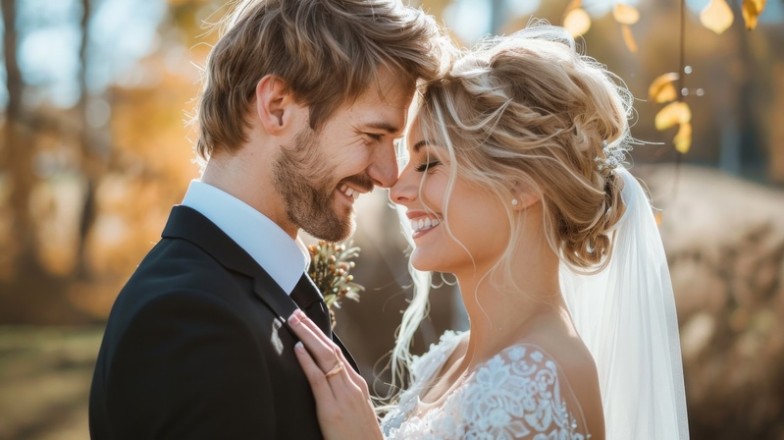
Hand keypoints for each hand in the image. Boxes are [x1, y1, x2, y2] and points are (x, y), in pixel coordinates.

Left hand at [288, 309, 383, 439]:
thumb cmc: (360, 439)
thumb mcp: (356, 411)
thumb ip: (343, 395)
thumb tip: (328, 381)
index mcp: (357, 385)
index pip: (337, 352)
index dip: (321, 335)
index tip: (307, 322)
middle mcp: (352, 386)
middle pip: (331, 350)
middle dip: (312, 330)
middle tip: (296, 313)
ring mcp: (344, 396)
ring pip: (325, 358)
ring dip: (307, 337)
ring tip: (294, 323)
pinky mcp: (332, 410)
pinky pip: (318, 380)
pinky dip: (308, 362)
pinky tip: (298, 349)